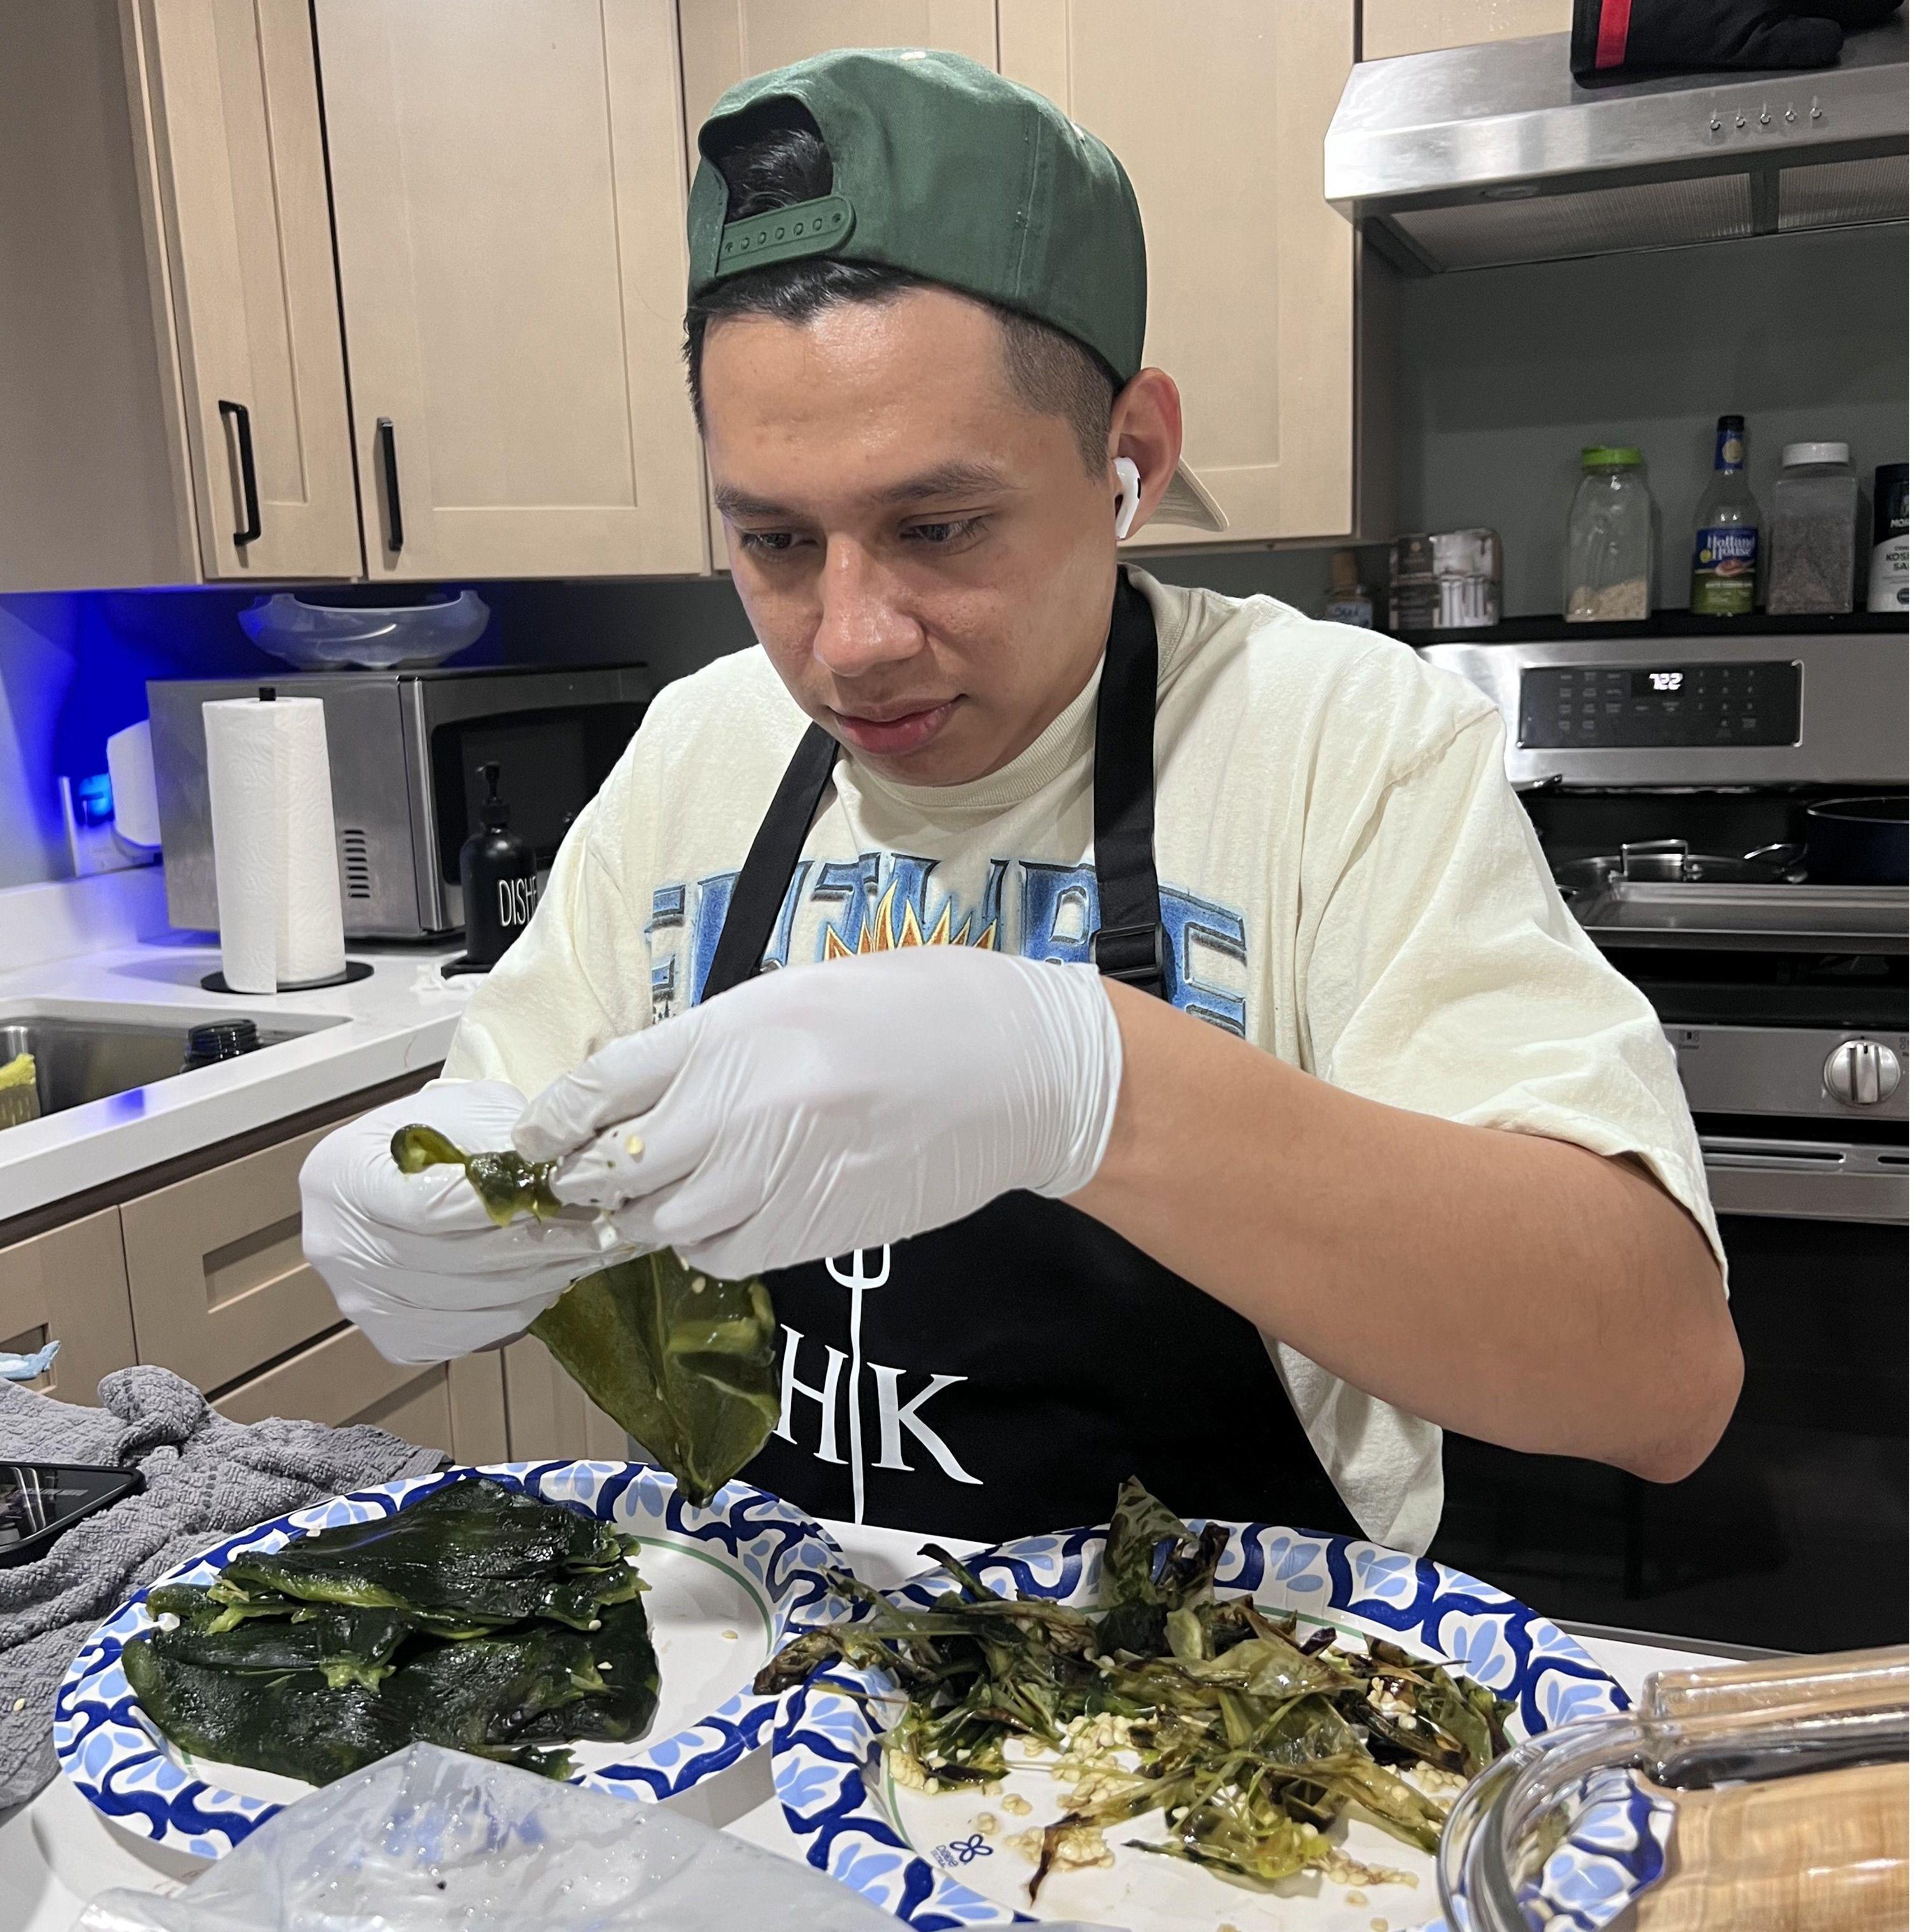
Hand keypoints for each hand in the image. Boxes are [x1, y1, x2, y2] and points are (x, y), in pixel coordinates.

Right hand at [299, 1080, 640, 1363]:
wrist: (391, 1175)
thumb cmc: (430, 1133)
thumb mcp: (464, 1109)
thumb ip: (499, 1138)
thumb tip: (557, 1178)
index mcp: (344, 1176)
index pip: (434, 1207)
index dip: (509, 1206)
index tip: (569, 1198)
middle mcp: (339, 1247)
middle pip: (461, 1261)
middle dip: (546, 1244)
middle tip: (604, 1229)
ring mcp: (364, 1301)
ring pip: (478, 1302)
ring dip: (546, 1278)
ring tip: (590, 1250)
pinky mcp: (395, 1338)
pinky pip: (475, 1332)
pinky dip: (522, 1306)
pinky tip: (549, 1276)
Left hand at [513, 949, 1123, 1279]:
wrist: (1021, 1073)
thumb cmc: (918, 1011)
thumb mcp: (801, 994)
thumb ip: (718, 1043)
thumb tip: (647, 1092)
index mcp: (737, 1027)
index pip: (604, 1086)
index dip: (553, 1122)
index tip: (533, 1139)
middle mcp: (745, 1105)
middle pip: (620, 1168)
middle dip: (583, 1182)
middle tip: (569, 1186)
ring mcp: (778, 1174)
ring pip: (664, 1223)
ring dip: (645, 1216)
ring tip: (650, 1201)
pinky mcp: (814, 1228)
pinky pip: (722, 1254)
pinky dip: (704, 1243)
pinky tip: (722, 1218)